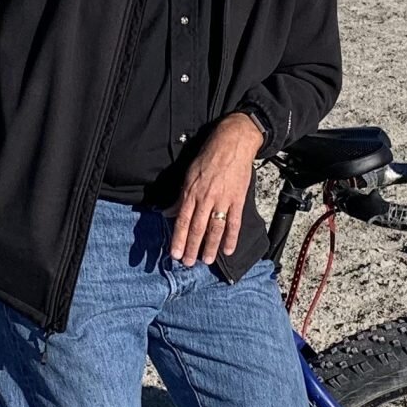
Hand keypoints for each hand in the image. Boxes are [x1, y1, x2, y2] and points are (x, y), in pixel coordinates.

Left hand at [170, 113, 263, 265]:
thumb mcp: (189, 174)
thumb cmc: (209, 156)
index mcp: (191, 192)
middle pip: (197, 228)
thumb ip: (180, 197)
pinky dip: (231, 238)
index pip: (182, 220)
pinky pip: (234, 223)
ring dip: (210, 247)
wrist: (232, 143)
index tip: (175, 253)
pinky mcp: (237, 199)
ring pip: (215, 228)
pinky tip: (228, 250)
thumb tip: (168, 212)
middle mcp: (205, 198)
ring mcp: (222, 200)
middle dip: (192, 248)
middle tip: (188, 263)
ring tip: (205, 261)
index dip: (178, 239)